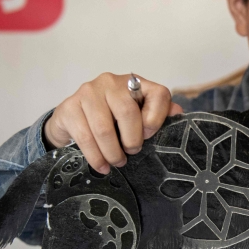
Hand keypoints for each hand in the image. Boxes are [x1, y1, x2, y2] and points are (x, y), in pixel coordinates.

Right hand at [44, 73, 182, 172]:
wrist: (71, 117)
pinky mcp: (69, 107)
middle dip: (132, 140)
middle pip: (127, 112)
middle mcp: (111, 82)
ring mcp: (88, 92)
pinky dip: (95, 157)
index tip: (150, 136)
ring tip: (117, 162)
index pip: (158, 94)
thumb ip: (158, 114)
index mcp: (134, 83)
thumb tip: (178, 114)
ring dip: (112, 153)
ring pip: (104, 129)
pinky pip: (85, 137)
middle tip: (131, 153)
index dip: (158, 118)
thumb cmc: (110, 118)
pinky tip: (102, 165)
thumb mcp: (137, 115)